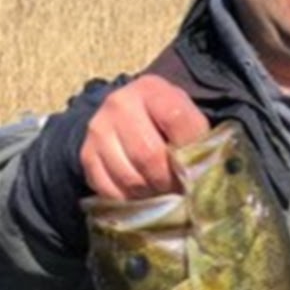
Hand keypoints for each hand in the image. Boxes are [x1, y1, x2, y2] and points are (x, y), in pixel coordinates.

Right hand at [80, 74, 209, 198]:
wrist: (130, 117)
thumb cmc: (168, 123)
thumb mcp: (188, 120)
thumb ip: (198, 142)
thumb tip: (203, 178)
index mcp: (152, 89)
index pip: (176, 121)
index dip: (190, 152)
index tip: (197, 168)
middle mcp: (120, 104)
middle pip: (150, 156)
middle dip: (170, 181)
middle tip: (180, 189)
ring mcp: (99, 129)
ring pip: (130, 178)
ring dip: (151, 194)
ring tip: (162, 192)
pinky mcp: (86, 155)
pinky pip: (110, 190)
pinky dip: (130, 200)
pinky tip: (142, 195)